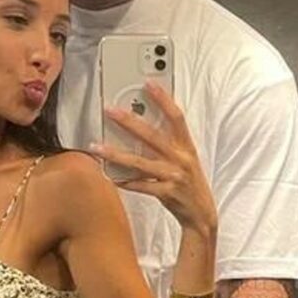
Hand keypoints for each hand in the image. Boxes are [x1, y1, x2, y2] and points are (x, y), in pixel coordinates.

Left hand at [91, 80, 216, 232]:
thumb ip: (168, 144)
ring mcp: (174, 176)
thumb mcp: (185, 159)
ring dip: (116, 154)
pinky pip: (140, 186)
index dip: (163, 99)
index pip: (176, 117)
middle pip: (152, 136)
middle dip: (129, 121)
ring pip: (140, 162)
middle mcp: (181, 159)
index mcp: (186, 147)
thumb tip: (141, 126)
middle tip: (110, 110)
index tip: (149, 84)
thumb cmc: (189, 183)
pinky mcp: (167, 193)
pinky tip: (110, 176)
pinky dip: (124, 181)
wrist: (201, 214)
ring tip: (96, 147)